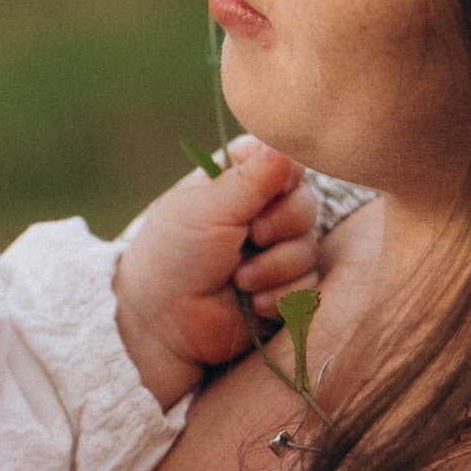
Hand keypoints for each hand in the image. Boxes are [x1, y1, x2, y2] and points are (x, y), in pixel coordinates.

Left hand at [112, 138, 320, 409]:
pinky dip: (281, 295)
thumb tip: (283, 148)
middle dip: (283, 223)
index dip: (283, 178)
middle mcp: (262, 214)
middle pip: (306, 204)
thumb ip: (250, 180)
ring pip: (309, 249)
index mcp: (239, 183)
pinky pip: (307, 287)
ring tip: (239, 279)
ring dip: (275, 265)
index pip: (283, 162)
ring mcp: (275, 254)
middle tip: (253, 236)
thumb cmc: (174, 255)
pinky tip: (253, 303)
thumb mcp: (207, 209)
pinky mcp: (283, 292)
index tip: (265, 192)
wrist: (162, 322)